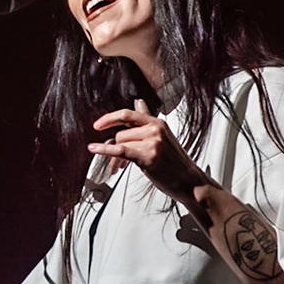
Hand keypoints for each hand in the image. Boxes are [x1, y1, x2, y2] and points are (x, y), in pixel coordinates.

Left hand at [89, 98, 209, 198]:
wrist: (190, 181)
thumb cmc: (175, 163)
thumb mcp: (162, 136)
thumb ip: (147, 120)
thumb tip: (138, 101)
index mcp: (158, 123)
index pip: (129, 114)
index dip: (110, 118)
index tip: (98, 124)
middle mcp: (155, 129)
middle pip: (121, 133)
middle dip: (115, 147)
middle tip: (116, 161)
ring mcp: (152, 142)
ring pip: (120, 143)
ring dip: (114, 158)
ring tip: (118, 167)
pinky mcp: (147, 156)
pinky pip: (119, 150)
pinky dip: (104, 149)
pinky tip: (94, 148)